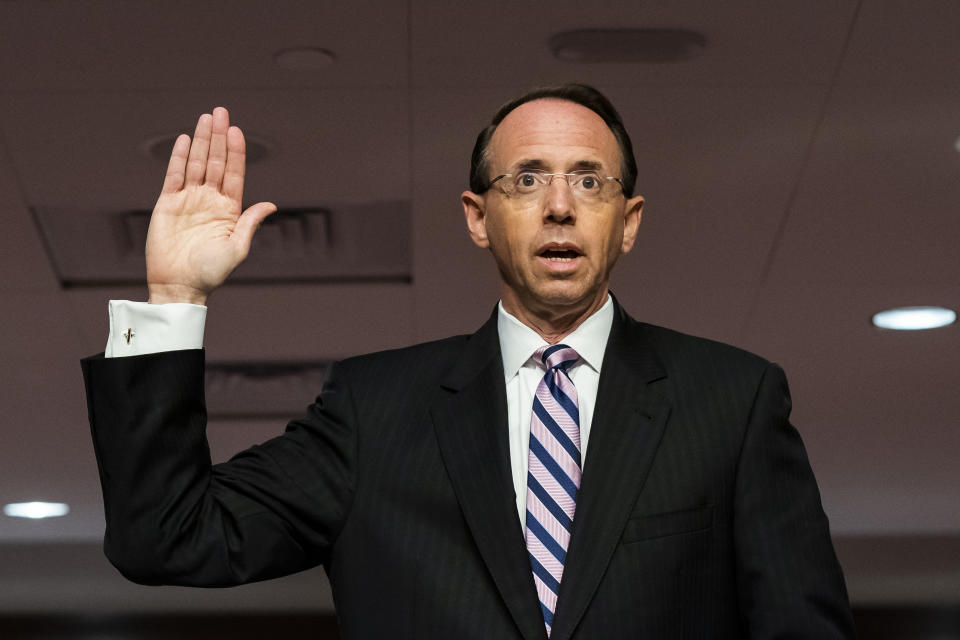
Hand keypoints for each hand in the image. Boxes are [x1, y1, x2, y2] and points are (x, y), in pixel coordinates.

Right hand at [145, 107, 276, 304]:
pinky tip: (183, 139)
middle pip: (214, 162)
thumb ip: (250, 224)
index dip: (235, 152)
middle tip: (220, 112)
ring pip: (195, 164)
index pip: (233, 173)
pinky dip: (178, 157)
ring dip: (200, 140)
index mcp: (229, 210)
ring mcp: (188, 200)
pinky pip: (174, 176)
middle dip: (218, 137)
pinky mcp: (168, 204)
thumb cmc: (211, 274)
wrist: (179, 286)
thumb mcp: (237, 249)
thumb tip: (271, 204)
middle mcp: (210, 200)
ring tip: (205, 118)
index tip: (236, 131)